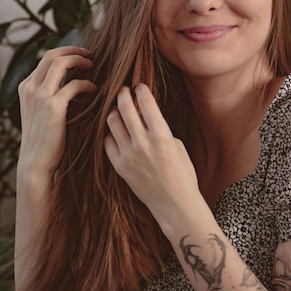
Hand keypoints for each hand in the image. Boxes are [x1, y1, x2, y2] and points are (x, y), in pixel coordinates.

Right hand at [17, 46, 95, 180]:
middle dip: (73, 50)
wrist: (35, 162)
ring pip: (60, 63)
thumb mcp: (41, 113)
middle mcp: (30, 88)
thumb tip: (72, 83)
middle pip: (52, 55)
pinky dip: (87, 84)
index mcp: (25, 87)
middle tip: (90, 54)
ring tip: (93, 65)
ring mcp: (39, 96)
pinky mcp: (52, 106)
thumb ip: (50, 96)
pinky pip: (74, 85)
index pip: (45, 59)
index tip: (81, 56)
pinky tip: (94, 90)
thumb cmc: (44, 140)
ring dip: (80, 60)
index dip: (65, 53)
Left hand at [104, 84, 200, 229]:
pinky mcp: (119, 166)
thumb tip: (143, 112)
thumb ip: (159, 127)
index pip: (146, 104)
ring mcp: (128, 155)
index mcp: (162, 136)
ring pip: (112, 122)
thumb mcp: (176, 145)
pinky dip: (111, 133)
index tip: (139, 86)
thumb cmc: (182, 173)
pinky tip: (117, 132)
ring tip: (119, 110)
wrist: (174, 204)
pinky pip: (107, 141)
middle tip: (124, 91)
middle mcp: (143, 144)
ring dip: (116, 112)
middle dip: (124, 95)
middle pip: (125, 108)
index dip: (141, 91)